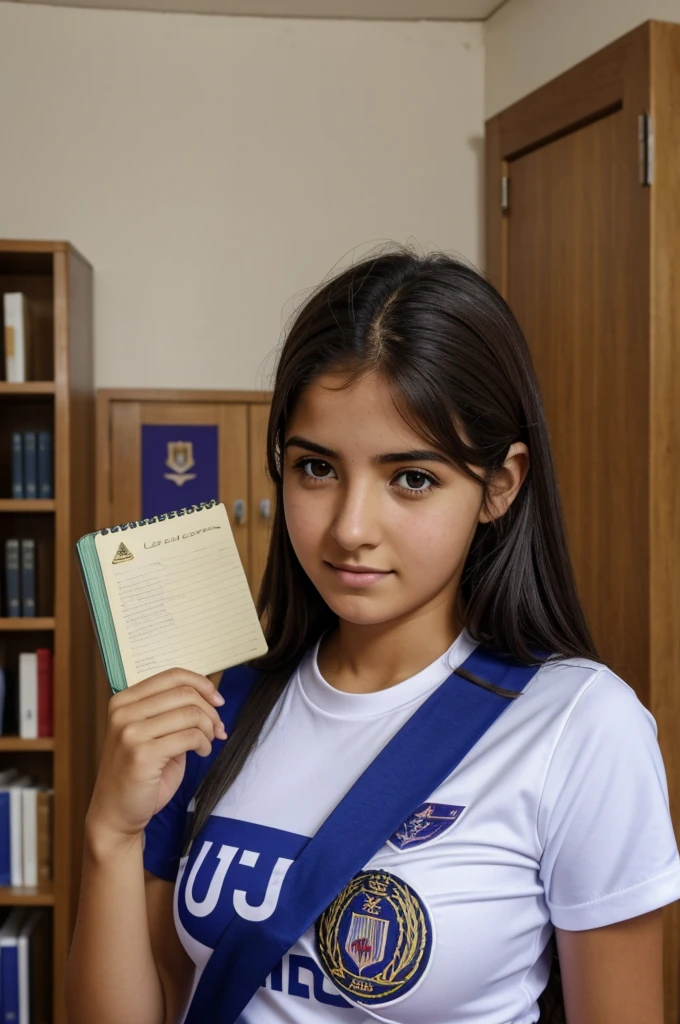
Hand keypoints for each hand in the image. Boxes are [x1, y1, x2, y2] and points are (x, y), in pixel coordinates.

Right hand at [86, 668, 227, 845]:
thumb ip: (172, 710)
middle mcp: (123, 712)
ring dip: (209, 728)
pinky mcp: (142, 754)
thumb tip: (211, 696)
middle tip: (217, 728)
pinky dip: (204, 744)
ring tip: (207, 743)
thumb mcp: (152, 732)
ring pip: (190, 714)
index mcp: (124, 700)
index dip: (202, 684)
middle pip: (184, 693)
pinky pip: (189, 737)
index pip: (172, 676)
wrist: (116, 813)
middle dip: (210, 710)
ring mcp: (130, 733)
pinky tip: (202, 753)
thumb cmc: (140, 773)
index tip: (217, 700)